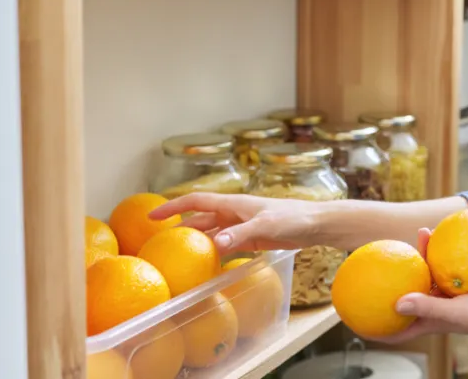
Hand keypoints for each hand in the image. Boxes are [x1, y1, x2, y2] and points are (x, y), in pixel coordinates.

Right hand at [149, 193, 323, 254]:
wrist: (316, 224)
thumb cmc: (293, 217)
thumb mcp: (265, 225)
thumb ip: (240, 234)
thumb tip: (215, 243)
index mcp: (233, 204)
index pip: (196, 202)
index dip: (173, 207)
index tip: (152, 216)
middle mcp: (234, 213)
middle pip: (200, 219)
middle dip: (179, 227)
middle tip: (158, 243)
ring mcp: (242, 226)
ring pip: (211, 233)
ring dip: (195, 241)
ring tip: (176, 256)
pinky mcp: (251, 238)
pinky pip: (226, 244)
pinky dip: (214, 252)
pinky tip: (205, 264)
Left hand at [376, 229, 467, 342]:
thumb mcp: (456, 312)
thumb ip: (427, 307)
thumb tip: (395, 303)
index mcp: (431, 320)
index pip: (397, 329)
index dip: (376, 328)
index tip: (355, 318)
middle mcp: (438, 307)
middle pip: (408, 294)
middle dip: (393, 283)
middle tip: (380, 262)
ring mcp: (451, 293)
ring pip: (428, 273)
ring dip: (421, 255)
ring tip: (420, 233)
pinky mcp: (465, 280)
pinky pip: (447, 262)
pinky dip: (442, 249)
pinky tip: (439, 231)